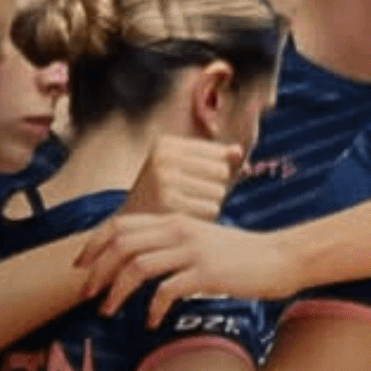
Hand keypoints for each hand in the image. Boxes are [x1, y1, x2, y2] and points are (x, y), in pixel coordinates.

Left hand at [81, 215, 298, 321]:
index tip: (82, 267)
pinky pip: (165, 291)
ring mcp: (193, 251)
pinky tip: (152, 323)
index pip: (120, 224)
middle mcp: (180, 230)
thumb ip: (174, 243)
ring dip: (116, 292)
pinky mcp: (206, 273)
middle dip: (97, 271)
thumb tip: (143, 260)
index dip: (94, 245)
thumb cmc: (243, 255)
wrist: (282, 258)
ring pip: (136, 266)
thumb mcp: (203, 239)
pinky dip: (151, 309)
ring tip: (109, 312)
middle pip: (120, 244)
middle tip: (88, 296)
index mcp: (175, 220)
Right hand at [121, 136, 241, 222]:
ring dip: (211, 203)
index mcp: (166, 144)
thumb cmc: (164, 195)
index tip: (196, 183)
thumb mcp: (182, 169)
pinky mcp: (169, 202)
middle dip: (215, 187)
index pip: (218, 154)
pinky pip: (212, 208)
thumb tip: (239, 150)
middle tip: (194, 198)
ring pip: (219, 191)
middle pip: (221, 171)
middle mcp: (164, 157)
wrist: (132, 226)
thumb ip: (213, 158)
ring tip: (188, 207)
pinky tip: (188, 218)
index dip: (216, 172)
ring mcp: (164, 178)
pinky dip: (206, 217)